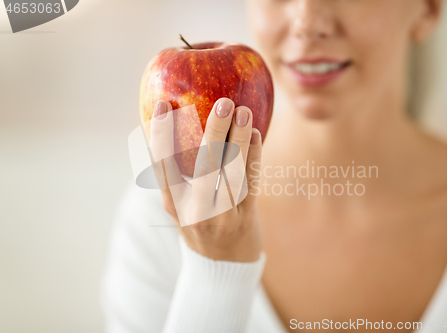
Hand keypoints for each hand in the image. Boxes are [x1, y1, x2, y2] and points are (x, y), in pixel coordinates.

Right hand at [151, 98, 262, 261]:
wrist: (222, 266)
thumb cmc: (199, 225)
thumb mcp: (180, 205)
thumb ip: (175, 175)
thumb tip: (174, 127)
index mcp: (173, 202)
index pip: (162, 164)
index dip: (161, 134)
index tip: (162, 104)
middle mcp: (195, 209)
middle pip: (204, 165)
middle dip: (213, 131)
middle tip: (223, 103)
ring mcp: (222, 215)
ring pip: (232, 172)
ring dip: (239, 140)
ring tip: (243, 112)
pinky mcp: (245, 217)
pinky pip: (251, 182)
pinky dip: (254, 156)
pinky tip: (256, 134)